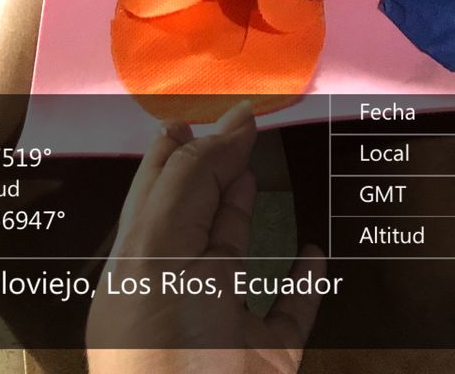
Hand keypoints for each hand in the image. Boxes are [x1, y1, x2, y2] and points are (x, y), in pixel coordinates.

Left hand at [86, 101, 324, 373]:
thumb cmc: (166, 361)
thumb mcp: (159, 261)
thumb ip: (187, 188)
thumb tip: (225, 125)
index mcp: (140, 272)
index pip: (155, 193)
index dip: (178, 148)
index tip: (211, 106)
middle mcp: (177, 296)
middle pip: (193, 217)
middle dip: (213, 169)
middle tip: (243, 122)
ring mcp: (222, 334)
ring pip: (235, 260)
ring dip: (247, 213)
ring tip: (261, 170)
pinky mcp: (267, 364)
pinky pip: (287, 317)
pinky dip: (303, 285)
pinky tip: (314, 254)